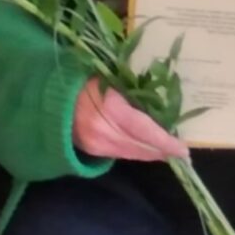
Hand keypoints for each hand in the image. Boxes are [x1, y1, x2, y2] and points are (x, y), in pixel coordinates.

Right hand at [72, 79, 187, 162]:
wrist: (51, 98)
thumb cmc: (84, 81)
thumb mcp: (111, 80)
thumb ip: (133, 94)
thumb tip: (161, 106)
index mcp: (111, 108)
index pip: (145, 130)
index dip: (166, 142)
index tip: (184, 149)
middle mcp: (104, 131)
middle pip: (141, 147)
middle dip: (162, 150)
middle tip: (180, 151)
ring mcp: (97, 144)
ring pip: (132, 154)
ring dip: (151, 153)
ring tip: (167, 150)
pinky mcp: (92, 151)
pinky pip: (121, 154)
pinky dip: (136, 152)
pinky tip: (146, 148)